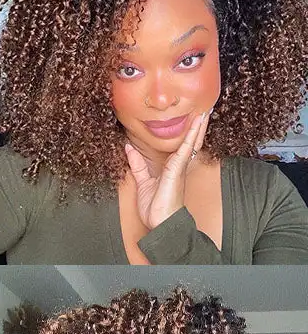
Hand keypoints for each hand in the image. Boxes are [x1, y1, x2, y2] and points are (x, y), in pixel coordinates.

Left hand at [125, 112, 209, 228]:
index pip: (182, 147)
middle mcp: (179, 166)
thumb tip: (129, 148)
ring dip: (198, 126)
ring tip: (205, 111)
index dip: (187, 133)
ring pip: (192, 142)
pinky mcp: (177, 170)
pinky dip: (191, 135)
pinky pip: (186, 149)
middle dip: (197, 127)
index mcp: (172, 168)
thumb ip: (138, 164)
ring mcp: (180, 167)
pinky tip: (197, 123)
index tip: (192, 120)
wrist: (161, 223)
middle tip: (204, 110)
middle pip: (191, 142)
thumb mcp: (143, 182)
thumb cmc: (156, 207)